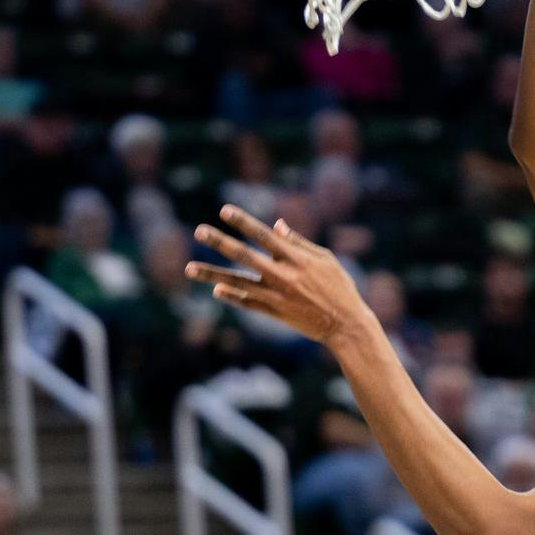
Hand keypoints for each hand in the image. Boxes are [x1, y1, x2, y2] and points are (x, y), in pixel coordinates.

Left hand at [188, 208, 371, 345]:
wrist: (345, 324)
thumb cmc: (339, 286)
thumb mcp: (324, 258)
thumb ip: (298, 242)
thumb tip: (276, 224)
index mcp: (296, 258)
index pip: (263, 235)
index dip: (243, 221)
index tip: (223, 210)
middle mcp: (283, 275)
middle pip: (244, 255)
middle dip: (220, 243)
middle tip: (198, 231)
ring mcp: (276, 295)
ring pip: (238, 282)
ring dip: (212, 274)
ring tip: (189, 268)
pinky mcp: (275, 313)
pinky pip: (248, 303)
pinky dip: (232, 296)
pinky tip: (215, 290)